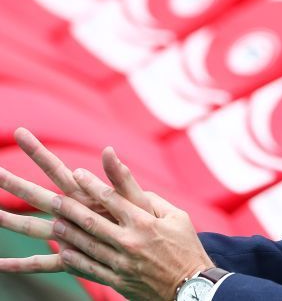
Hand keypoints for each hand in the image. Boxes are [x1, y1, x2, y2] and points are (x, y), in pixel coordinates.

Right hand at [0, 128, 151, 273]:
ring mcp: (67, 234)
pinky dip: (21, 266)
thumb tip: (108, 149)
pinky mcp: (72, 257)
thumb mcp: (133, 197)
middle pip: (36, 194)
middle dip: (14, 183)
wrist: (150, 248)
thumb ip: (119, 176)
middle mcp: (71, 211)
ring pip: (32, 227)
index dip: (38, 152)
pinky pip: (42, 264)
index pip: (56, 168)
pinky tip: (0, 266)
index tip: (20, 132)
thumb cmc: (143, 218)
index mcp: (85, 193)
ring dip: (11, 221)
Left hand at [51, 167, 212, 300]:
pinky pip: (90, 269)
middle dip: (70, 208)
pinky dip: (75, 260)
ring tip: (55, 223)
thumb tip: (135, 188)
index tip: (77, 174)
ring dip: (68, 233)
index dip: (92, 185)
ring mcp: (122, 263)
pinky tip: (64, 252)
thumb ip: (153, 201)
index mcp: (145, 222)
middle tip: (54, 199)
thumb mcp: (178, 217)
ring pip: (87, 245)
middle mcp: (130, 241)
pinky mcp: (118, 280)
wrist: (192, 286)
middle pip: (92, 221)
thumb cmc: (187, 247)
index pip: (112, 198)